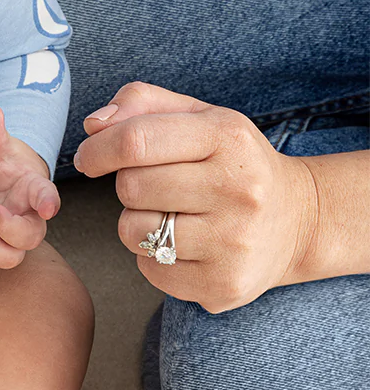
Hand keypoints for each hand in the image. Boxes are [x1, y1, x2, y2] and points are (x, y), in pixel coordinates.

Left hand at [0, 105, 60, 276]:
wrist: (0, 182)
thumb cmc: (6, 165)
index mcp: (35, 191)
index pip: (48, 198)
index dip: (49, 203)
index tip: (48, 207)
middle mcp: (27, 218)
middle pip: (31, 238)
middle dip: (10, 230)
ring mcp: (8, 237)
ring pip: (10, 259)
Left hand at [73, 81, 315, 312]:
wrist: (300, 220)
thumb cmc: (231, 161)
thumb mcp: (199, 116)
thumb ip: (142, 104)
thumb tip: (94, 126)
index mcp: (227, 137)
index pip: (136, 141)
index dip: (98, 150)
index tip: (88, 158)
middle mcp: (237, 189)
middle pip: (131, 187)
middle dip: (128, 185)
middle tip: (156, 187)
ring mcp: (234, 241)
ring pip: (133, 231)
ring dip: (136, 222)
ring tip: (173, 215)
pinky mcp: (224, 284)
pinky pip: (150, 269)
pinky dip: (154, 257)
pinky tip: (186, 245)